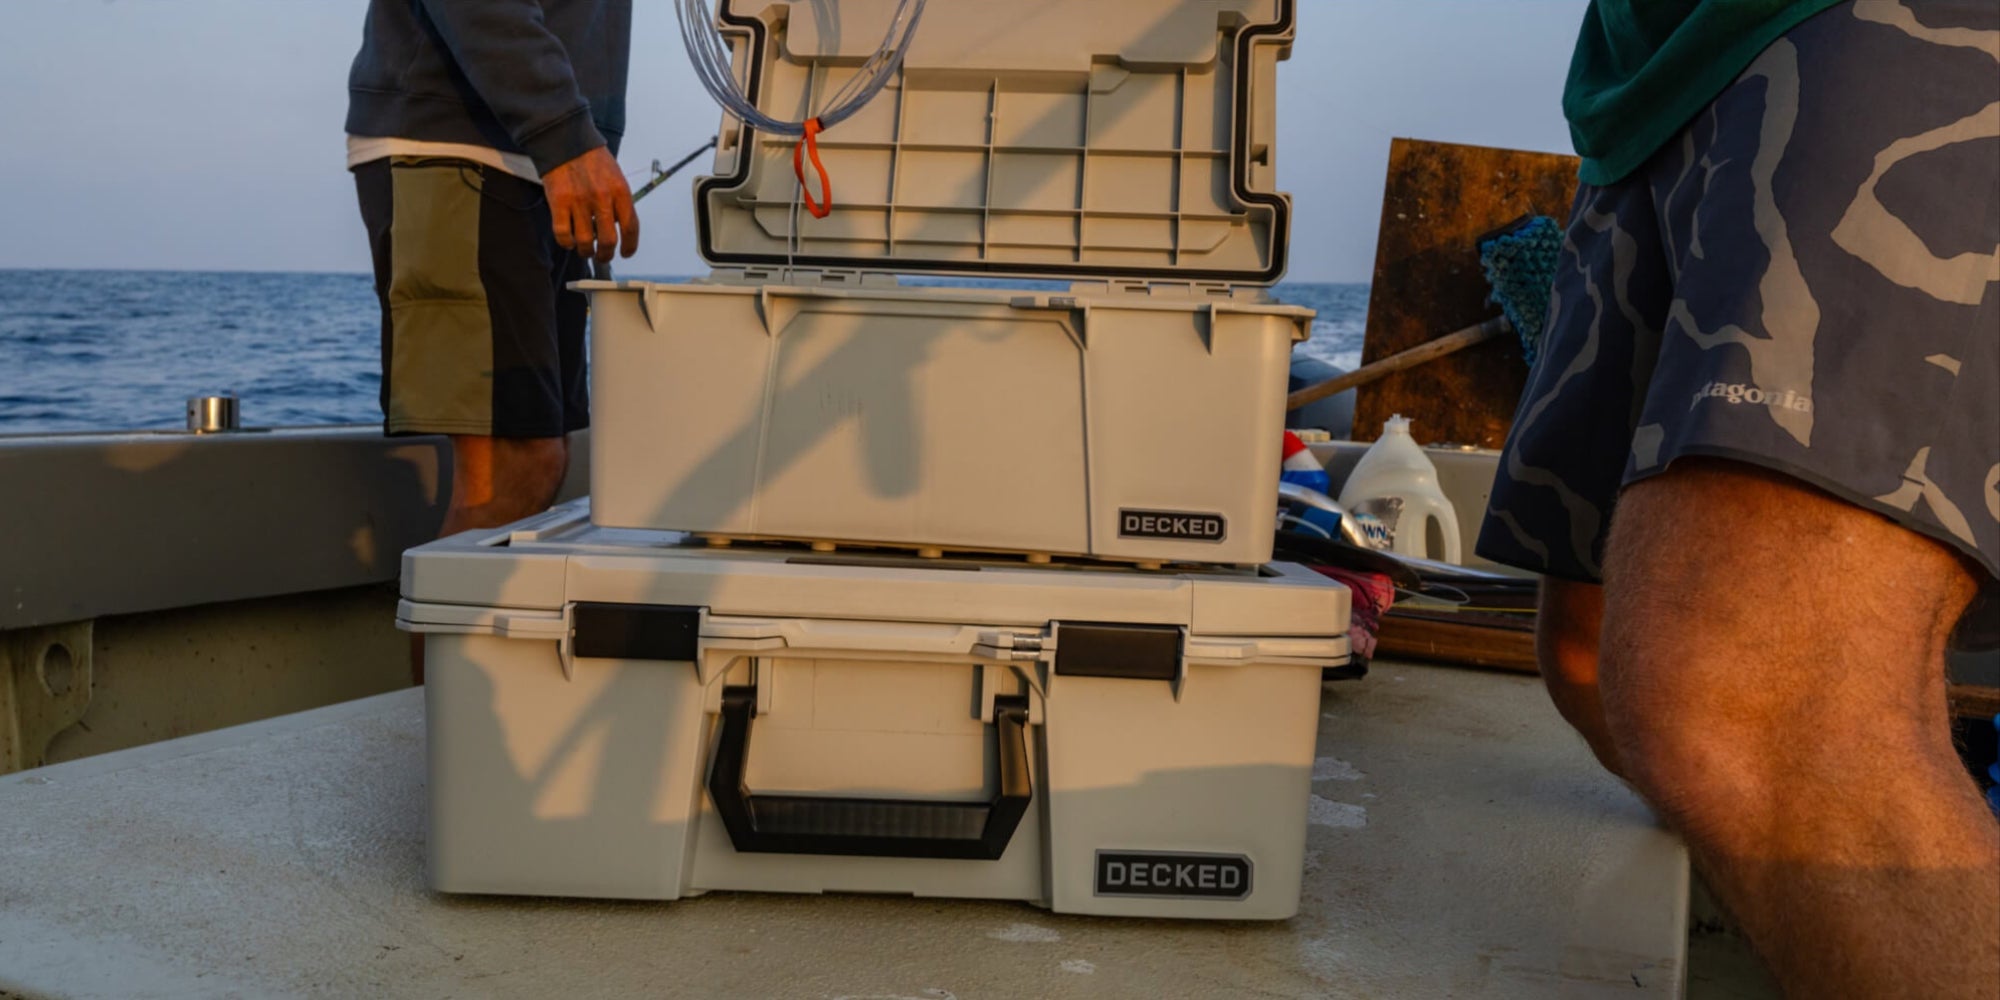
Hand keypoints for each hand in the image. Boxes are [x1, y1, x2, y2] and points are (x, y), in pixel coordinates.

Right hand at [542, 146, 638, 263]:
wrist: (566, 140)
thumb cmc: (591, 159)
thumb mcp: (615, 177)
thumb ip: (619, 201)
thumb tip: (621, 228)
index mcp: (620, 191)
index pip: (631, 228)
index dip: (630, 246)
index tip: (625, 253)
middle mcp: (602, 198)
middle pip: (609, 240)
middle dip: (606, 255)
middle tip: (603, 256)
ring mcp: (579, 201)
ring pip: (585, 242)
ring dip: (586, 251)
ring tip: (585, 250)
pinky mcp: (559, 202)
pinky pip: (563, 234)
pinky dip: (567, 243)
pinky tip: (569, 241)